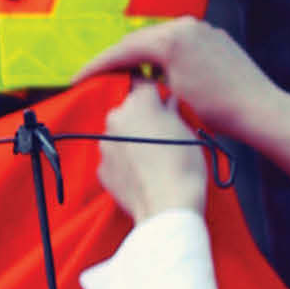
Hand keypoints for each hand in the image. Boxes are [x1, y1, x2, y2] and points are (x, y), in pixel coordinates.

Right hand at [75, 17, 289, 177]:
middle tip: (94, 74)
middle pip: (140, 40)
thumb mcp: (173, 95)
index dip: (98, 65)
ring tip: (121, 74)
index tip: (78, 78)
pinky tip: (155, 71)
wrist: (260, 109)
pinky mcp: (214, 37)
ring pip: (159, 40)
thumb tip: (132, 76)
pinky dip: (162, 56)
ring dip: (139, 56)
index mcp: (172, 38)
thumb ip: (146, 78)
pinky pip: (178, 42)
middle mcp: (186, 26)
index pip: (124, 49)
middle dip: (116, 58)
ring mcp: (202, 29)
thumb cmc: (218, 108)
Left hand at [96, 82, 211, 222]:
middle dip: (142, 116)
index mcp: (139, 103)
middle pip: (128, 108)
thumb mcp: (187, 131)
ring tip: (154, 157)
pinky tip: (143, 172)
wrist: (168, 206)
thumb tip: (167, 104)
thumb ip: (172, 111)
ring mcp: (105, 145)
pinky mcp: (102, 169)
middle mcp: (116, 119)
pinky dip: (125, 161)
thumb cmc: (184, 168)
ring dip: (131, 139)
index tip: (161, 100)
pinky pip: (114, 157)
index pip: (143, 82)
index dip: (155, 91)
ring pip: (119, 133)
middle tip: (161, 132)